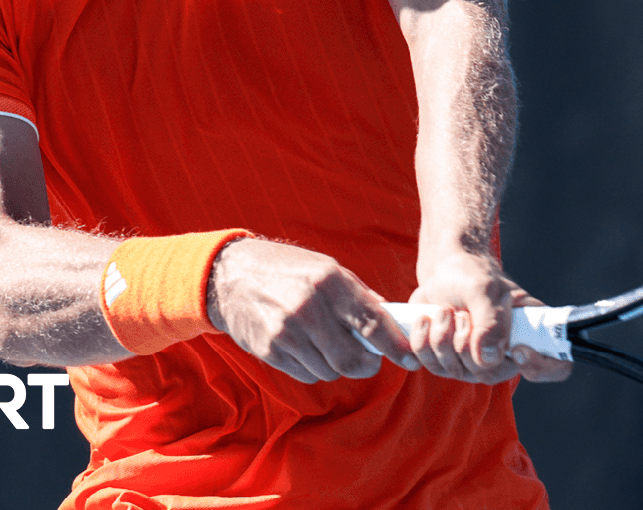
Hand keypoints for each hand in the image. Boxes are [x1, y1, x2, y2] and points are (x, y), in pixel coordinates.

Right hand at [207, 238, 419, 382]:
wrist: (232, 276)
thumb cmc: (289, 270)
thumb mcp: (327, 268)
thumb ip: (360, 295)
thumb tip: (392, 321)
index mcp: (330, 282)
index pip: (373, 323)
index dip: (396, 347)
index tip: (411, 359)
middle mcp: (309, 308)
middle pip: (352, 360)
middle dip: (367, 366)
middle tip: (369, 361)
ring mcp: (287, 332)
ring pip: (330, 371)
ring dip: (337, 365)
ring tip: (327, 344)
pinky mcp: (270, 350)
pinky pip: (307, 374)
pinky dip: (315, 367)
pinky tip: (306, 347)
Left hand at [407, 250, 572, 384]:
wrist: (443, 273)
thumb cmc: (472, 275)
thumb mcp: (485, 288)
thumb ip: (490, 321)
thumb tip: (488, 357)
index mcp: (530, 334)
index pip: (557, 366)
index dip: (541, 367)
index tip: (518, 350)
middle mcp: (506, 355)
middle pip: (490, 374)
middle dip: (467, 341)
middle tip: (463, 314)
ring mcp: (475, 364)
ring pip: (455, 371)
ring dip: (442, 337)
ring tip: (445, 311)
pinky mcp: (448, 363)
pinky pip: (431, 365)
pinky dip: (422, 340)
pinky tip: (427, 320)